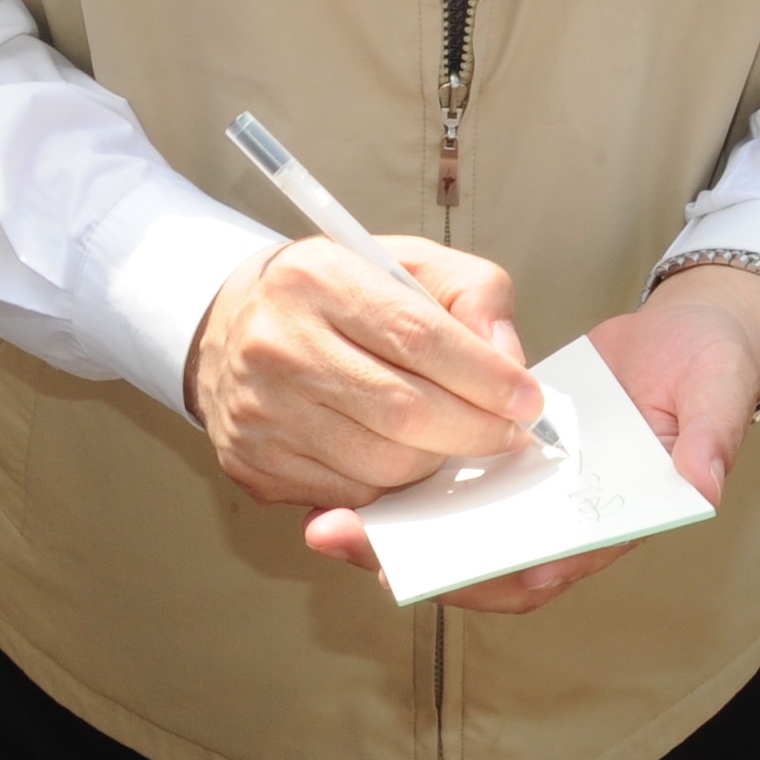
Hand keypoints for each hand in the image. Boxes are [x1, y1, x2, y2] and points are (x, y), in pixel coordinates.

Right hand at [191, 236, 543, 513]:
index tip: (528, 400)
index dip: (486, 378)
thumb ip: (473, 295)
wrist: (231, 325)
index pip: (420, 338)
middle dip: (475, 432)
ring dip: (436, 461)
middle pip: (404, 412)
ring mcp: (260, 413)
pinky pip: (352, 496)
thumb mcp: (406, 263)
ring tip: (452, 438)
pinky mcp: (255, 466)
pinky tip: (402, 454)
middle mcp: (276, 346)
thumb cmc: (337, 294)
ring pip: (383, 465)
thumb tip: (510, 363)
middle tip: (508, 434)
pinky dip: (393, 486)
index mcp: (317, 279)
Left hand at [299, 260, 759, 615]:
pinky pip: (454, 487)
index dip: (494, 573)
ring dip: (397, 533)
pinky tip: (350, 475)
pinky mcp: (508, 458)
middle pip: (486, 561)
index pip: (550, 564)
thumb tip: (702, 485)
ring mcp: (533, 493)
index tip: (440, 572)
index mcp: (614, 519)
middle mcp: (565, 519)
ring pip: (458, 530)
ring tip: (327, 522)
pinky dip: (408, 489)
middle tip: (347, 543)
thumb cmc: (710, 369)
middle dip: (419, 563)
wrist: (692, 335)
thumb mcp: (718, 397)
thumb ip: (709, 442)